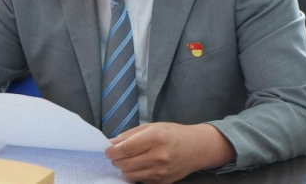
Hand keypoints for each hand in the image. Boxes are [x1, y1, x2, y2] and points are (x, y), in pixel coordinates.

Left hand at [105, 122, 235, 183]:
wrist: (197, 148)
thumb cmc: (173, 134)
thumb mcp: (152, 126)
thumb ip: (130, 135)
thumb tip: (111, 143)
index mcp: (155, 138)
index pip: (125, 149)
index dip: (112, 151)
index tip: (108, 150)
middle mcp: (158, 156)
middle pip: (125, 164)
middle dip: (116, 160)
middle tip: (116, 155)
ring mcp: (161, 171)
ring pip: (130, 175)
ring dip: (124, 168)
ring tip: (128, 161)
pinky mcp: (163, 182)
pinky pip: (140, 181)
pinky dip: (136, 175)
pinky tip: (141, 166)